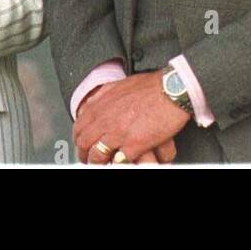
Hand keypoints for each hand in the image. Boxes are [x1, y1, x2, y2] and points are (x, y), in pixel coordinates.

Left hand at [73, 70, 190, 164]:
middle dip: (84, 154)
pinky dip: (118, 163)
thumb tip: (93, 103)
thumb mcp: (120, 85)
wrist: (172, 90)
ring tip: (102, 164)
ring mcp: (118, 134)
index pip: (79, 127)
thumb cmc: (151, 86)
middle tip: (88, 159)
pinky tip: (121, 162)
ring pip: (97, 155)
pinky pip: (118, 161)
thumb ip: (103, 95)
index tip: (82, 144)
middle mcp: (105, 120)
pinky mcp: (133, 145)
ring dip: (98, 162)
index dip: (78, 138)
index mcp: (101, 105)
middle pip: (84, 143)